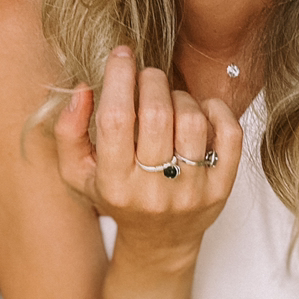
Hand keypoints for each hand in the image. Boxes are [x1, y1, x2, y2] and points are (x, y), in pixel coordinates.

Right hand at [53, 46, 242, 257]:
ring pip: (192, 120)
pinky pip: (229, 134)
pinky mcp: (222, 189)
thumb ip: (68, 131)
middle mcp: (153, 191)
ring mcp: (191, 191)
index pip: (115, 119)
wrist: (160, 243)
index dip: (118, 78)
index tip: (121, 54)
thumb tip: (83, 89)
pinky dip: (216, 109)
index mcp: (113, 185)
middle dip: (151, 80)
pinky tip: (201, 109)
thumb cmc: (116, 197)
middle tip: (147, 76)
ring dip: (180, 95)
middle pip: (157, 114)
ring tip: (169, 100)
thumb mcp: (78, 172)